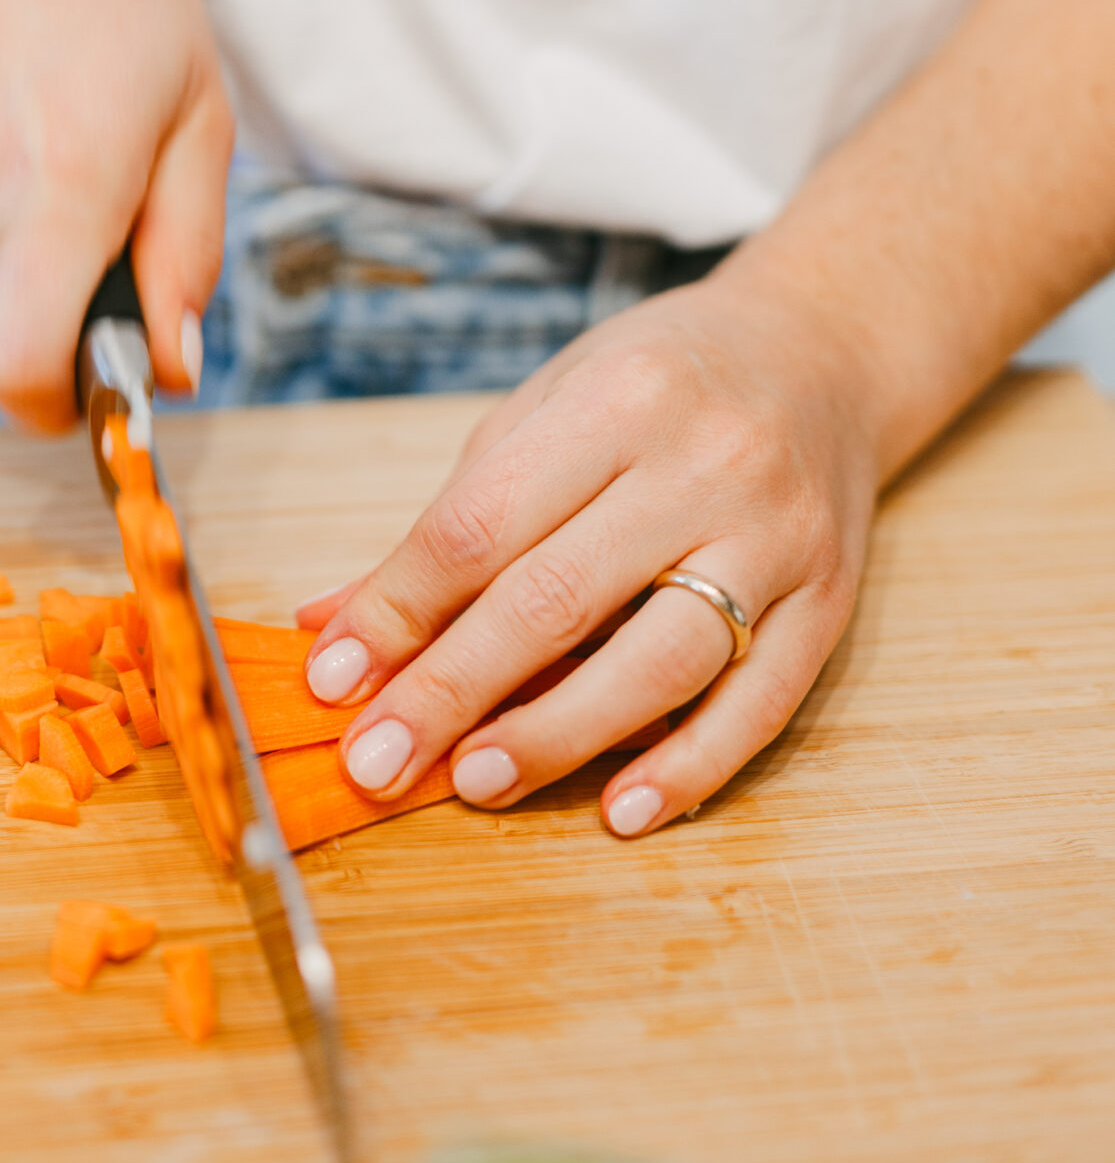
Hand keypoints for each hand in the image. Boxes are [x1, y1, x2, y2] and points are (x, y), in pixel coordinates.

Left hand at [296, 266, 882, 836]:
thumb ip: (452, 517)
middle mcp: (708, 463)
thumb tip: (334, 624)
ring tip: (475, 782)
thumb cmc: (658, 382)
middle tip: (378, 758)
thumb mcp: (545, 408)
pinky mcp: (829, 605)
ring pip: (663, 661)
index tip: (334, 679)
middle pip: (560, 598)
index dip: (401, 608)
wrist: (821, 352)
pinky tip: (621, 810)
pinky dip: (689, 767)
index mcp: (620, 399)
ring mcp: (779, 538)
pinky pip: (759, 705)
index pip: (485, 521)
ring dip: (558, 736)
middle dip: (453, 689)